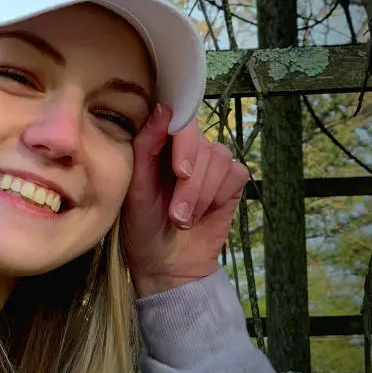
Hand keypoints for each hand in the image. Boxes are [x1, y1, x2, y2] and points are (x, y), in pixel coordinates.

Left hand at [122, 105, 248, 297]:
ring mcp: (210, 163)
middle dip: (191, 186)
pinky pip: (235, 174)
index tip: (180, 172)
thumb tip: (162, 109)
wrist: (166, 263)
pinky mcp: (230, 180)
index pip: (179, 122)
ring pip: (219, 159)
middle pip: (202, 145)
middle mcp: (187, 148)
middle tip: (177, 216)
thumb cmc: (142, 225)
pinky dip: (219, 197)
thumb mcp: (136, 188)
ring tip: (183, 220)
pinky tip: (205, 214)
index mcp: (159, 143)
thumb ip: (146, 147)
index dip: (184, 144)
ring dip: (202, 197)